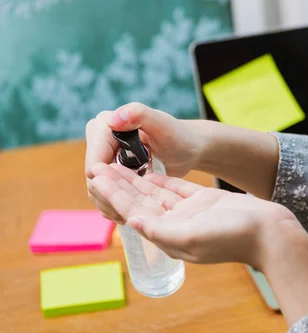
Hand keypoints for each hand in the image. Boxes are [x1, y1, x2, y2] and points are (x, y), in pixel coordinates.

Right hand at [85, 102, 204, 221]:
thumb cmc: (179, 136)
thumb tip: (112, 119)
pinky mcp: (109, 168)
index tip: (130, 199)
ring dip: (111, 206)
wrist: (187, 147)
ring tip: (128, 218)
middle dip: (110, 199)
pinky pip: (104, 192)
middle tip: (128, 216)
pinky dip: (114, 205)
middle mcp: (99, 138)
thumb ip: (139, 114)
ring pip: (97, 189)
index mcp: (104, 126)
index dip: (110, 186)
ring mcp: (102, 154)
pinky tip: (127, 215)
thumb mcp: (163, 125)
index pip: (94, 166)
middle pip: (94, 180)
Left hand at [89, 162, 307, 324]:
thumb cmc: (234, 237)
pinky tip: (146, 171)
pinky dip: (160, 180)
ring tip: (116, 163)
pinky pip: (176, 189)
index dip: (114, 195)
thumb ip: (162, 230)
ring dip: (135, 180)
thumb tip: (133, 222)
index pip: (135, 213)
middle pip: (141, 202)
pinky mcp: (203, 202)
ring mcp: (190, 213)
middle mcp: (176, 225)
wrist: (270, 232)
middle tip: (98, 165)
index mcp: (170, 237)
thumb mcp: (193, 237)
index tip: (96, 178)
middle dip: (120, 185)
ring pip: (156, 194)